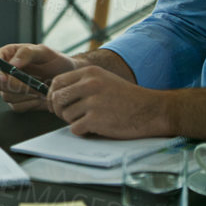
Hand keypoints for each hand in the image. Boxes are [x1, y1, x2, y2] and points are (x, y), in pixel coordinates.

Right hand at [0, 42, 77, 112]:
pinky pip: (16, 107)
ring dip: (24, 95)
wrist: (69, 77)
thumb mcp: (44, 52)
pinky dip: (28, 104)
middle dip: (15, 86)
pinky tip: (39, 97)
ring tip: (39, 90)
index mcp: (8, 56)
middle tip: (33, 84)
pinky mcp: (19, 101)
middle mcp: (7, 72)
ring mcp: (12, 88)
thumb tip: (12, 63)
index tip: (3, 76)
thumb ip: (27, 53)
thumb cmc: (57, 61)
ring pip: (5, 96)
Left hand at [47, 66, 173, 137]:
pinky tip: (93, 129)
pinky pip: (75, 128)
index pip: (57, 82)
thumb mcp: (104, 79)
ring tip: (88, 121)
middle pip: (57, 99)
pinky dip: (81, 131)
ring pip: (66, 115)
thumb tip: (57, 94)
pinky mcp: (97, 120)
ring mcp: (93, 102)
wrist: (151, 110)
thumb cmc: (127, 97)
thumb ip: (83, 83)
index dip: (53, 95)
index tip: (57, 104)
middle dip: (59, 110)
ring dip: (73, 121)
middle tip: (68, 116)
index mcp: (90, 73)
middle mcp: (89, 85)